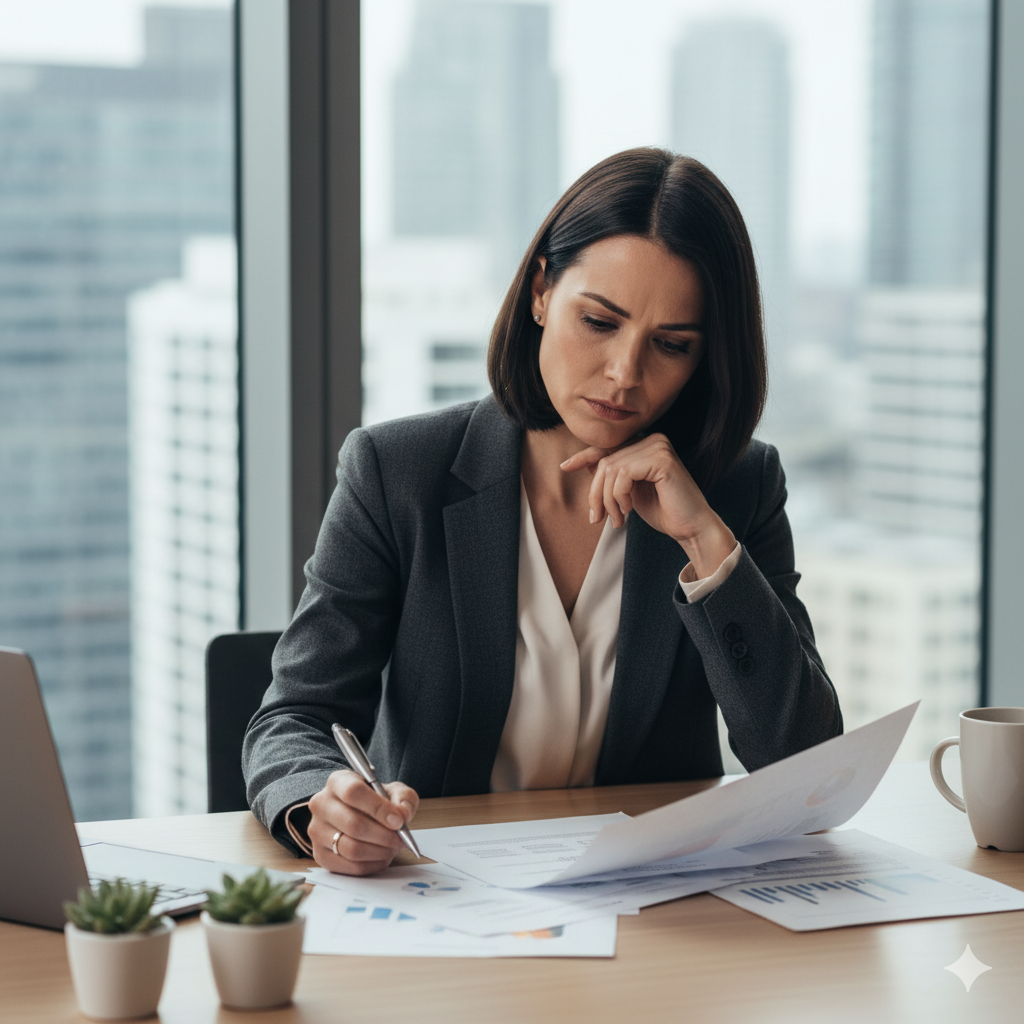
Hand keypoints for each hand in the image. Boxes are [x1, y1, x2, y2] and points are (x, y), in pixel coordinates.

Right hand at [308, 769, 418, 875]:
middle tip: (401, 839)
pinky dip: (372, 865)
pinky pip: (350, 867)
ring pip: (351, 849)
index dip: (378, 808)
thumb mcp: (392, 790)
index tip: (399, 820)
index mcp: (338, 782)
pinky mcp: (320, 855)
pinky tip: (382, 857)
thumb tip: (402, 815)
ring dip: (380, 852)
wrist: (354, 813)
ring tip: (393, 848)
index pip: (354, 792)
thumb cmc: (373, 800)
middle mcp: (321, 805)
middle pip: (353, 824)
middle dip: (384, 835)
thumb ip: (403, 798)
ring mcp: (317, 831)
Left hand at [560, 433, 735, 577]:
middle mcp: (653, 439)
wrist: (690, 528)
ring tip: (617, 519)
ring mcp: (658, 446)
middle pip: (605, 461)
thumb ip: (613, 475)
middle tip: (598, 519)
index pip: (608, 448)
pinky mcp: (661, 459)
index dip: (584, 457)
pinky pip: (623, 474)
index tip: (565, 467)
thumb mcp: (629, 492)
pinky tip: (629, 510)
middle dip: (596, 494)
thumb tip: (586, 463)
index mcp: (646, 444)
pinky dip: (619, 496)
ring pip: (611, 469)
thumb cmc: (663, 511)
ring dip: (608, 500)